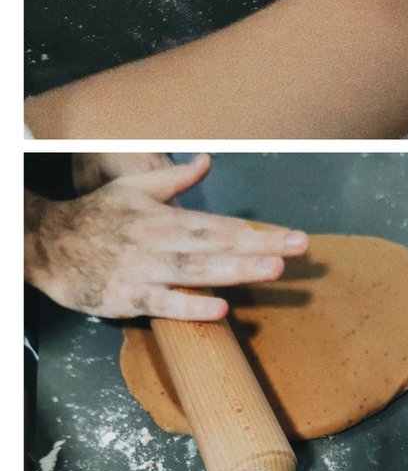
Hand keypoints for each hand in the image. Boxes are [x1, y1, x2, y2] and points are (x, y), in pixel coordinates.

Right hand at [24, 153, 309, 319]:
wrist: (44, 243)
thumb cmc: (94, 217)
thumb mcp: (134, 188)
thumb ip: (175, 179)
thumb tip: (206, 160)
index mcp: (166, 217)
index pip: (222, 225)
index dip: (259, 231)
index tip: (294, 236)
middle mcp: (159, 242)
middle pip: (218, 246)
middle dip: (260, 247)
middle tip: (298, 249)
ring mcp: (143, 270)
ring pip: (197, 271)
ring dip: (236, 270)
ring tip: (273, 268)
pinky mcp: (126, 298)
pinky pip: (162, 303)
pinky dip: (190, 307)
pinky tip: (221, 310)